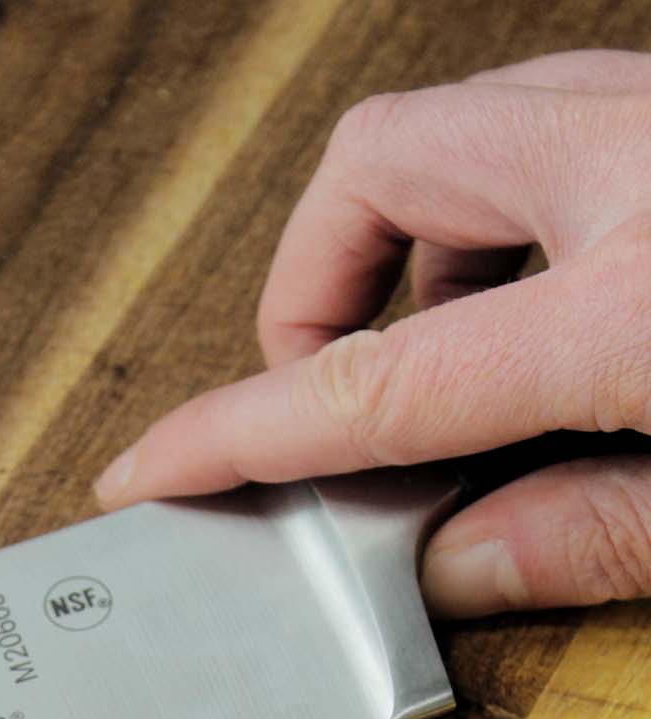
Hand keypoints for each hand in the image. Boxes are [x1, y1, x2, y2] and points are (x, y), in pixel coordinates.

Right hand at [95, 50, 650, 615]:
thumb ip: (594, 535)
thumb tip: (459, 565)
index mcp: (639, 302)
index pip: (377, 379)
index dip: (237, 433)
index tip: (155, 467)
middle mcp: (640, 161)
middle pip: (378, 164)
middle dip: (311, 282)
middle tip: (319, 396)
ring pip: (461, 117)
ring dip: (410, 236)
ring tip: (434, 351)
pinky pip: (550, 114)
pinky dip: (504, 197)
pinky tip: (541, 293)